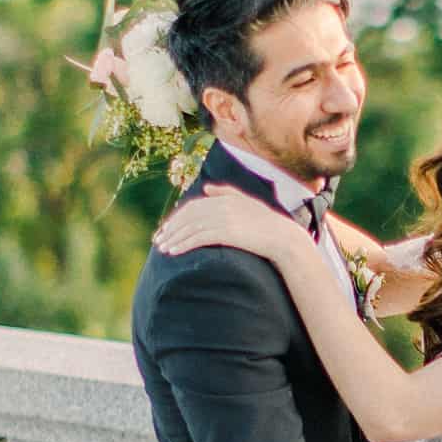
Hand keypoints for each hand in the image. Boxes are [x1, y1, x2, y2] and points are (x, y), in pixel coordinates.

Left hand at [154, 186, 307, 269]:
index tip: (166, 230)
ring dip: (174, 239)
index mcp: (225, 198)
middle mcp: (222, 205)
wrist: (283, 238)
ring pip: (190, 228)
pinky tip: (174, 253)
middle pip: (188, 216)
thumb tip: (206, 188)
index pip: (193, 207)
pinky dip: (183, 244)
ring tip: (163, 249)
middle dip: (171, 229)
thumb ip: (226, 193)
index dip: (177, 219)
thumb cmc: (266, 224)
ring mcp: (225, 218)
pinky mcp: (227, 233)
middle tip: (158, 241)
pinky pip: (199, 238)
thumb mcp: (247, 203)